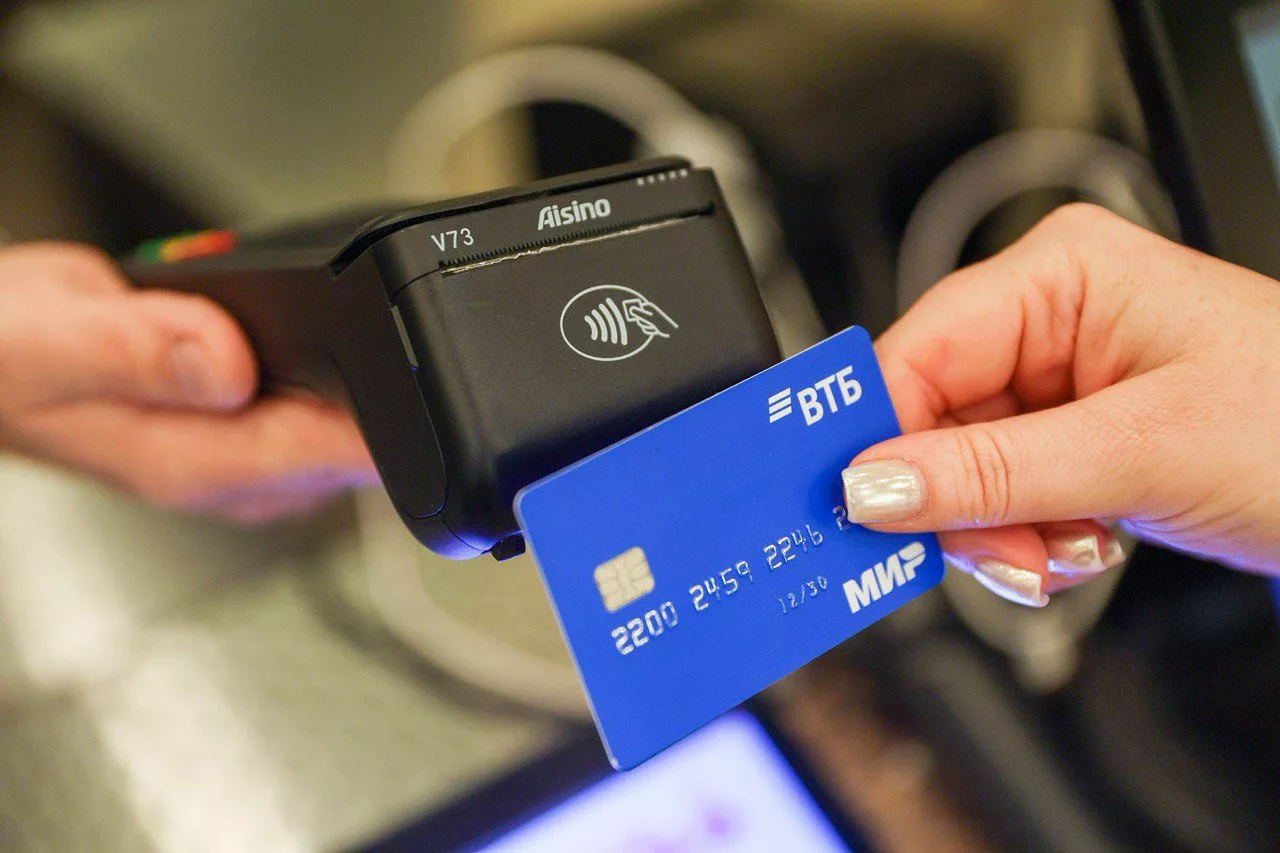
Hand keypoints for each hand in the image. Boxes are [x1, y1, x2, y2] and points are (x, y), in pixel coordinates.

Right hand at [0, 243, 377, 521]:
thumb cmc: (2, 351)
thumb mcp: (45, 338)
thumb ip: (134, 350)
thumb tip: (225, 363)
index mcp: (183, 461)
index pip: (314, 457)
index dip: (381, 426)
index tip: (421, 382)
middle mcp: (220, 469)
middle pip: (347, 452)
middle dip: (387, 403)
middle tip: (404, 334)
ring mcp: (236, 453)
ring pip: (339, 434)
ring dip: (365, 391)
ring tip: (374, 334)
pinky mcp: (242, 424)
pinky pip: (315, 409)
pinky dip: (333, 376)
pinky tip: (332, 346)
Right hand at [841, 204, 1279, 605]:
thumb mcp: (1139, 451)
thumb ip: (991, 471)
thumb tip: (872, 484)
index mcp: (1062, 275)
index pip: (920, 350)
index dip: (879, 432)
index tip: (849, 503)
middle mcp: (1054, 319)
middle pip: (933, 418)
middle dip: (957, 499)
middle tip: (993, 553)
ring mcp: (1065, 381)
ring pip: (963, 466)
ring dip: (999, 528)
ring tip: (1063, 554)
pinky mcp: (1079, 435)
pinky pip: (1005, 491)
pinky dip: (1029, 536)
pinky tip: (1085, 543)